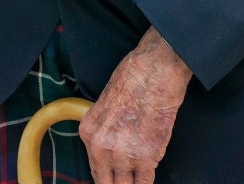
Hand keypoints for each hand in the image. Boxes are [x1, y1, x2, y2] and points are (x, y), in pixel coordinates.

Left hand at [78, 28, 191, 183]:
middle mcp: (101, 147)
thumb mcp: (105, 104)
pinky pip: (144, 183)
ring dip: (132, 180)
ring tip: (138, 172)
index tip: (115, 177)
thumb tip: (111, 150)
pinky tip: (148, 173)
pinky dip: (146, 181)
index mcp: (89, 132)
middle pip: (107, 183)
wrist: (154, 70)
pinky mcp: (146, 157)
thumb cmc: (132, 78)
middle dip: (117, 182)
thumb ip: (105, 130)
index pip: (96, 170)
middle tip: (125, 178)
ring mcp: (123, 154)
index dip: (107, 175)